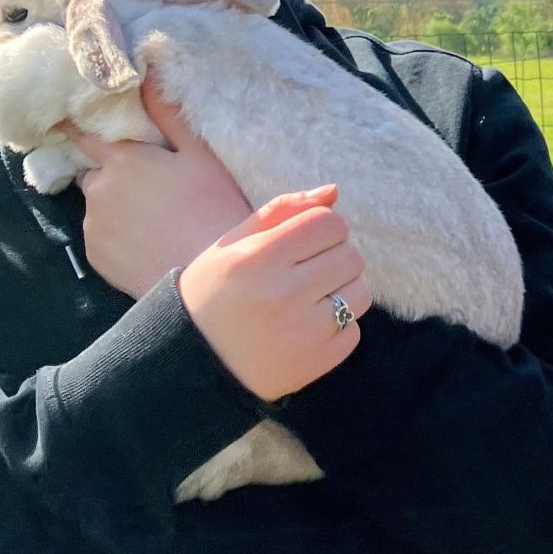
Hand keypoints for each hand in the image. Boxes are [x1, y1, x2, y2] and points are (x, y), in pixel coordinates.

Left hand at [68, 75, 251, 298]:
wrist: (208, 278)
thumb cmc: (214, 208)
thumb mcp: (201, 155)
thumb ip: (169, 113)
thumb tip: (147, 72)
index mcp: (122, 158)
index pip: (83, 133)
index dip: (82, 127)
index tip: (80, 123)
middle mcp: (97, 188)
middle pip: (93, 172)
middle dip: (111, 174)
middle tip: (148, 187)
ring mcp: (93, 224)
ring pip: (97, 206)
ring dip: (114, 206)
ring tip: (152, 219)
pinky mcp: (94, 256)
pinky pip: (100, 237)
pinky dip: (116, 236)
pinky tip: (145, 241)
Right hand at [178, 187, 374, 401]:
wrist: (191, 362)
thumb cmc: (214, 292)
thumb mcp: (232, 244)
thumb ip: (282, 210)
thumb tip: (334, 191)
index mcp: (257, 259)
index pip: (329, 223)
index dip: (322, 227)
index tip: (304, 241)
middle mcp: (281, 295)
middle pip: (350, 256)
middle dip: (334, 257)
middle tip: (305, 271)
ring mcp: (301, 333)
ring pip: (360, 293)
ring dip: (342, 291)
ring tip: (308, 299)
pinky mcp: (315, 363)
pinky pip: (354, 331)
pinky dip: (336, 328)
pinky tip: (303, 329)